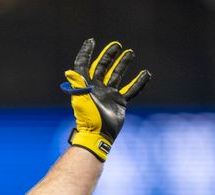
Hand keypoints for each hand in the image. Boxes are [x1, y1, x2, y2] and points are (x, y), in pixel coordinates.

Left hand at [61, 39, 151, 160]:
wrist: (99, 134)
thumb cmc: (88, 117)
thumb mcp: (81, 98)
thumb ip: (77, 83)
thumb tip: (69, 71)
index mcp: (86, 85)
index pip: (84, 65)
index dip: (86, 53)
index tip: (91, 41)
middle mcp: (97, 88)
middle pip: (103, 67)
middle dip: (109, 56)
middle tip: (117, 45)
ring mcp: (109, 95)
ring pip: (117, 75)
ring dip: (123, 64)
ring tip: (130, 53)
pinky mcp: (119, 102)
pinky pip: (131, 90)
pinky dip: (138, 82)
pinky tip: (146, 73)